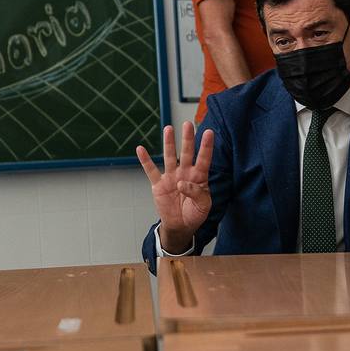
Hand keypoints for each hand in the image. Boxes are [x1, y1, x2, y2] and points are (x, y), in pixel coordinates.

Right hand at [136, 122, 213, 252]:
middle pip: (187, 152)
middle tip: (188, 124)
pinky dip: (145, 160)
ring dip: (169, 143)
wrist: (180, 226)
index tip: (208, 132)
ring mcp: (171, 177)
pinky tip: (140, 149)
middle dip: (187, 138)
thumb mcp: (204, 206)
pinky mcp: (158, 184)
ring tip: (168, 128)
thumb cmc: (195, 214)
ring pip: (170, 157)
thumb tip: (181, 183)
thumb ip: (197, 193)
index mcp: (199, 177)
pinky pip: (151, 170)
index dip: (206, 146)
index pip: (204, 159)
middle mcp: (185, 173)